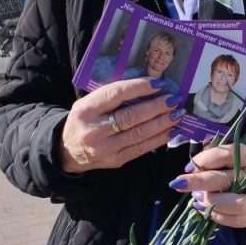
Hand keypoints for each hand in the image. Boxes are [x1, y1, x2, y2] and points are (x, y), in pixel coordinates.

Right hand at [59, 78, 185, 173]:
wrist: (68, 150)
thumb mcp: (90, 103)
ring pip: (138, 134)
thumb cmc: (85, 120)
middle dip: (156, 107)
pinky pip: (141, 148)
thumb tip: (149, 86)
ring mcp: (104, 148)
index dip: (140, 88)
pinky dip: (159, 139)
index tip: (159, 83)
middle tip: (174, 99)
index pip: (116, 94)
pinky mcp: (115, 160)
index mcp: (86, 109)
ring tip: (178, 114)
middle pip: (130, 116)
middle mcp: (93, 130)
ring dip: (162, 123)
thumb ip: (113, 96)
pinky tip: (171, 131)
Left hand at [169, 143, 245, 228]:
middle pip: (228, 179)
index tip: (188, 167)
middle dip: (200, 182)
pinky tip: (204, 209)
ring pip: (236, 204)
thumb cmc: (243, 167)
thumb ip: (213, 158)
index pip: (228, 154)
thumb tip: (192, 168)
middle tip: (180, 184)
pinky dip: (218, 216)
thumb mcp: (232, 156)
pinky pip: (236, 220)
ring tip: (197, 198)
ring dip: (212, 202)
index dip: (206, 160)